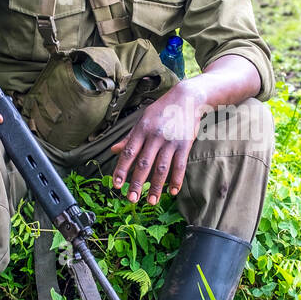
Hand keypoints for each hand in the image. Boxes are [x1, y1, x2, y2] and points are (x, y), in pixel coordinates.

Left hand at [109, 83, 208, 204]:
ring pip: (162, 167)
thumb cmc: (161, 110)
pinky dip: (176, 179)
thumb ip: (129, 137)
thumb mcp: (142, 120)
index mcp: (141, 130)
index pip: (128, 153)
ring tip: (151, 201)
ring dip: (156, 186)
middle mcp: (154, 136)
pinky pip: (180, 165)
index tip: (116, 185)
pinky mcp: (185, 144)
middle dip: (137, 183)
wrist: (187, 98)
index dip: (121, 170)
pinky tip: (173, 192)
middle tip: (131, 199)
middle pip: (144, 163)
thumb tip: (113, 150)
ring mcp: (170, 141)